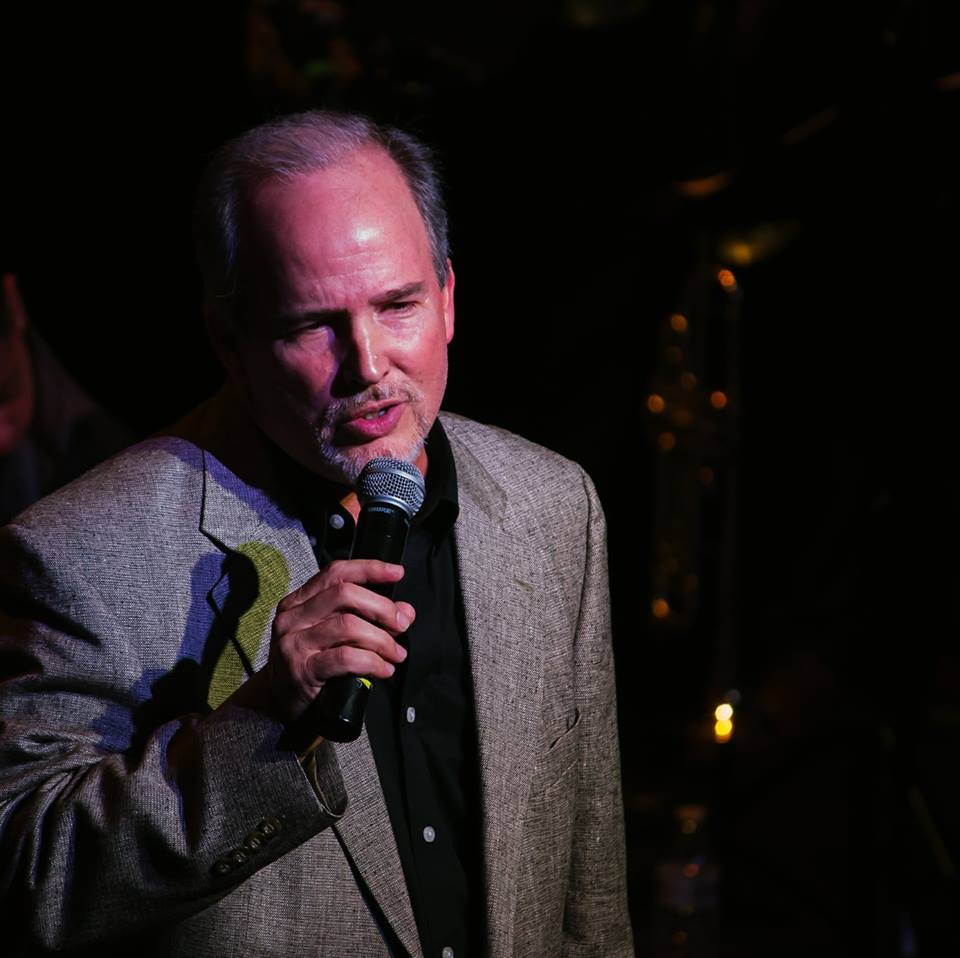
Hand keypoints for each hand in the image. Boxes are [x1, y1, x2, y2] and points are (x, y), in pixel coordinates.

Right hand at [231, 559, 412, 724]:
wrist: (278, 703)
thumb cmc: (311, 663)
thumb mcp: (334, 634)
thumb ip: (365, 617)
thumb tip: (405, 611)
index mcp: (299, 601)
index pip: (336, 572)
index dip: (369, 569)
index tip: (397, 573)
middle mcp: (292, 617)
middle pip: (345, 594)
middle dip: (382, 607)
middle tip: (402, 624)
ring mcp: (295, 643)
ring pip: (348, 626)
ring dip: (382, 640)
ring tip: (396, 653)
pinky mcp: (302, 670)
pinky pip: (346, 658)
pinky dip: (373, 662)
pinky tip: (384, 669)